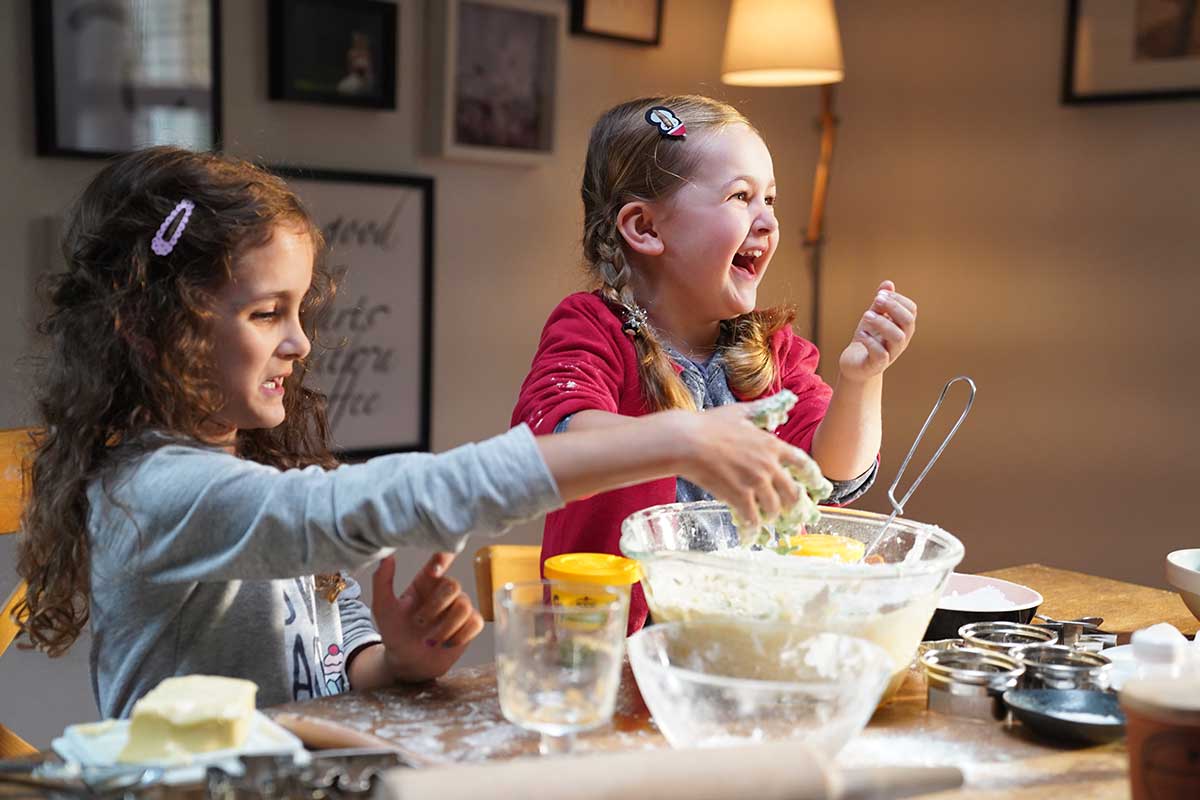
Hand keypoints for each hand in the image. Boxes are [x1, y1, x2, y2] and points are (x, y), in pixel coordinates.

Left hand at [370, 553, 483, 682]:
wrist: (407, 663)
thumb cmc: (395, 632)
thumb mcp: (383, 607)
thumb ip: (382, 581)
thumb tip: (387, 557)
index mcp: (426, 581)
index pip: (440, 558)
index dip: (443, 558)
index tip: (434, 570)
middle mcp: (445, 591)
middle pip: (453, 585)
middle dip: (435, 607)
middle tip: (419, 622)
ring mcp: (459, 607)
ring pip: (464, 606)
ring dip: (445, 627)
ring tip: (430, 641)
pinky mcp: (470, 624)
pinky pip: (476, 622)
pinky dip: (460, 636)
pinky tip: (446, 644)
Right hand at [672, 405, 809, 526]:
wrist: (686, 441)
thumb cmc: (709, 424)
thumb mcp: (741, 412)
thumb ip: (763, 409)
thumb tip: (783, 400)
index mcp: (771, 445)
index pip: (802, 463)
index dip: (813, 478)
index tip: (818, 487)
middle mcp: (768, 465)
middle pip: (792, 492)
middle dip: (793, 506)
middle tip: (790, 513)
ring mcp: (754, 482)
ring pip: (774, 508)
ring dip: (771, 516)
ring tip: (766, 520)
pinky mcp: (739, 496)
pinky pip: (752, 518)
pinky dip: (753, 528)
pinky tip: (750, 534)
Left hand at [839, 280, 916, 381]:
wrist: (855, 364)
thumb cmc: (867, 339)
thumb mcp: (873, 318)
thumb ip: (880, 303)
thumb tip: (888, 284)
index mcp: (902, 327)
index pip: (911, 310)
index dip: (898, 299)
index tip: (880, 294)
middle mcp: (901, 340)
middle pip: (908, 321)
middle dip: (893, 307)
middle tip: (876, 300)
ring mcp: (891, 353)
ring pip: (898, 337)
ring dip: (882, 323)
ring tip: (866, 316)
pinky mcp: (877, 365)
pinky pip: (881, 354)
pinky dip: (870, 341)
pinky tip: (861, 334)